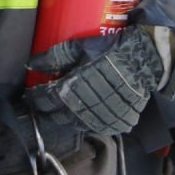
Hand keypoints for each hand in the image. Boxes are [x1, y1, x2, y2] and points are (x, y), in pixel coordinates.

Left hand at [26, 25, 167, 135]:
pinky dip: (85, 121)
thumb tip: (30, 64)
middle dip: (46, 110)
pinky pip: (93, 127)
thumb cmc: (110, 51)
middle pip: (56, 116)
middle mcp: (81, 110)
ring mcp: (98, 120)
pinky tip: (84, 112)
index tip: (30, 94)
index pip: (43, 100)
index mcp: (70, 91)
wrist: (144, 62)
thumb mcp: (80, 47)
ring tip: (62, 108)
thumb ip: (53, 57)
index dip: (34, 97)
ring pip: (73, 124)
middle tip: (43, 103)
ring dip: (65, 117)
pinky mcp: (112, 125)